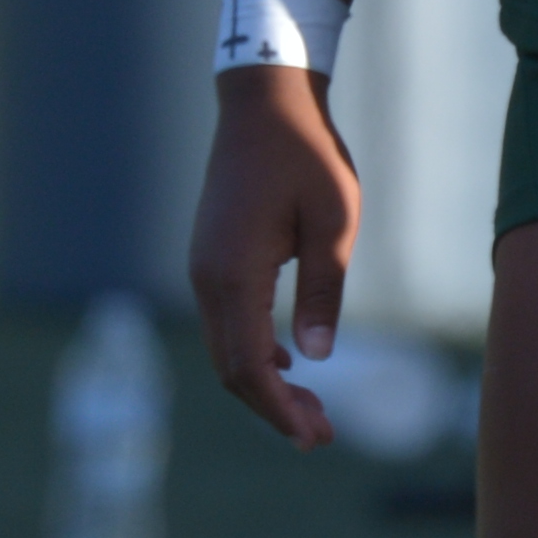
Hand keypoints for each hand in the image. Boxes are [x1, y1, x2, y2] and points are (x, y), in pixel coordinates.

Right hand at [188, 69, 362, 446]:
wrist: (264, 101)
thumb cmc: (307, 156)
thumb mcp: (334, 222)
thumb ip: (323, 290)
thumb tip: (316, 357)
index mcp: (234, 273)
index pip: (249, 365)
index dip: (279, 408)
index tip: (315, 436)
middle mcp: (207, 277)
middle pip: (231, 367)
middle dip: (273, 407)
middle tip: (322, 435)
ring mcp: (203, 267)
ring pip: (225, 347)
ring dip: (264, 382)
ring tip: (311, 409)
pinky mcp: (211, 257)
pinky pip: (225, 321)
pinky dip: (253, 351)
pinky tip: (290, 361)